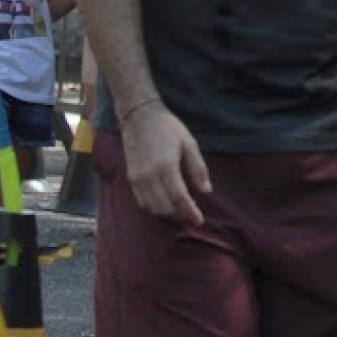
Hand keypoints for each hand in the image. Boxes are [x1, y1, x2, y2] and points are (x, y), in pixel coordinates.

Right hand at [120, 101, 210, 225]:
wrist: (139, 117)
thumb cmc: (167, 128)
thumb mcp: (189, 144)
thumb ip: (198, 168)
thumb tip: (206, 191)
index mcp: (166, 166)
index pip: (179, 198)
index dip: (190, 212)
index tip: (199, 220)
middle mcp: (149, 175)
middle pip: (164, 207)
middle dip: (180, 216)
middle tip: (192, 217)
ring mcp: (137, 178)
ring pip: (152, 207)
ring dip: (167, 214)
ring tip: (180, 212)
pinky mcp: (131, 178)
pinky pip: (141, 201)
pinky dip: (154, 207)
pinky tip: (164, 204)